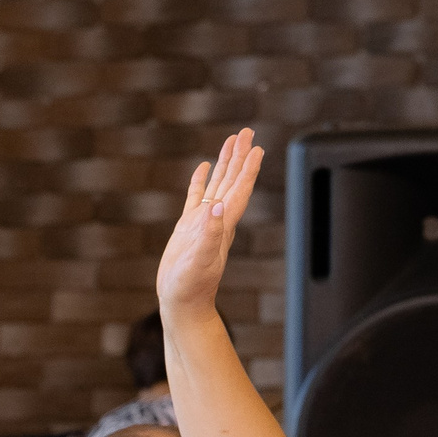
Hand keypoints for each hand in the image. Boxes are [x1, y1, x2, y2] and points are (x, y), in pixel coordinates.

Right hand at [154, 128, 262, 318]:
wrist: (181, 303)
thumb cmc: (189, 287)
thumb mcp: (198, 261)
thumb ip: (208, 235)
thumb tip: (216, 206)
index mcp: (222, 225)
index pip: (239, 190)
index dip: (248, 169)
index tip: (256, 147)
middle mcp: (216, 220)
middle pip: (232, 181)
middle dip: (239, 156)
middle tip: (246, 132)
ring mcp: (202, 222)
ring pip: (217, 184)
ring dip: (225, 163)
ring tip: (230, 140)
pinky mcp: (187, 228)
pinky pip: (196, 197)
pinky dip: (200, 181)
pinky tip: (202, 167)